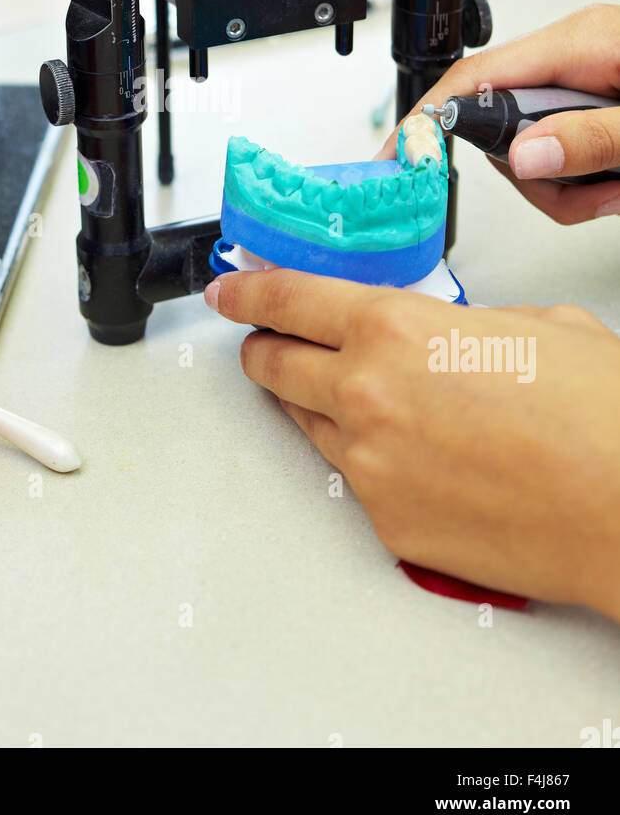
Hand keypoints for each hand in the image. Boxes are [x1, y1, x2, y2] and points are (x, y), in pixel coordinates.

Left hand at [205, 268, 619, 620]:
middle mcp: (366, 395)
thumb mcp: (532, 325)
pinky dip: (365, 458)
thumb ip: (461, 325)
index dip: (249, 292)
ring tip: (352, 397)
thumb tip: (445, 336)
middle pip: (275, 365)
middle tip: (264, 342)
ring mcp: (369, 465)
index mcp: (395, 330)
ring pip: (308, 423)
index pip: (288, 300)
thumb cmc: (599, 421)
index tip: (231, 291)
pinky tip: (405, 451)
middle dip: (263, 349)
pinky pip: (353, 478)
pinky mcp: (386, 523)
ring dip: (313, 402)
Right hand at [377, 3, 619, 223]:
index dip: (430, 117)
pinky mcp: (591, 103)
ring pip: (530, 148)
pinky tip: (616, 181)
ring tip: (615, 187)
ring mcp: (581, 80)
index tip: (400, 155)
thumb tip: (524, 156)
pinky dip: (583, 180)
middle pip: (503, 125)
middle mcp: (574, 56)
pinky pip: (557, 150)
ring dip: (567, 186)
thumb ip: (592, 138)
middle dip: (535, 177)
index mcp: (580, 43)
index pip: (477, 76)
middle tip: (588, 193)